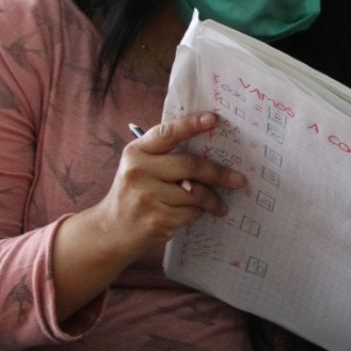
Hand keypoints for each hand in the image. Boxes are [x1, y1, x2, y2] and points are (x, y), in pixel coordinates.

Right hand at [81, 111, 245, 264]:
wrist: (111, 231)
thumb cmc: (135, 193)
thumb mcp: (141, 168)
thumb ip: (167, 158)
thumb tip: (212, 152)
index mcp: (136, 152)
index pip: (167, 133)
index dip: (191, 124)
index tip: (214, 119)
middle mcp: (138, 171)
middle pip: (190, 165)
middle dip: (219, 173)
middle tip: (239, 180)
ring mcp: (146, 197)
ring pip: (195, 193)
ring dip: (213, 200)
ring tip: (219, 204)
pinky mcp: (156, 219)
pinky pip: (191, 213)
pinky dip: (198, 213)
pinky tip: (196, 214)